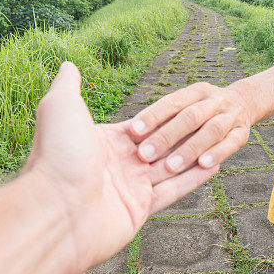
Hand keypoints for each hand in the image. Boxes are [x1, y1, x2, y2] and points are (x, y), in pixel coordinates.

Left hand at [22, 63, 218, 273]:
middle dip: (181, 135)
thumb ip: (69, 85)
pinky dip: (193, 179)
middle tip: (209, 120)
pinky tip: (214, 165)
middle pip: (158, 145)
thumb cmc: (58, 154)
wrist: (55, 210)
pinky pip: (173, 191)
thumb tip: (67, 64)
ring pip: (169, 167)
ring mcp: (128, 188)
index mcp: (103, 141)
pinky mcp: (140, 210)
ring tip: (218, 140)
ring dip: (192, 154)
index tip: (186, 103)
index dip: (162, 116)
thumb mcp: (61, 108)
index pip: (140, 125)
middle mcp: (117, 164)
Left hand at [128, 82, 252, 178]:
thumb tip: (129, 134)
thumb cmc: (201, 111)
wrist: (244, 103)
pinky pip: (231, 144)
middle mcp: (214, 100)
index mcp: (196, 91)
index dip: (153, 115)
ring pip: (211, 131)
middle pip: (190, 117)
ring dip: (190, 149)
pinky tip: (203, 166)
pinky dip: (217, 154)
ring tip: (171, 167)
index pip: (172, 102)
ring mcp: (231, 116)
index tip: (133, 131)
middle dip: (167, 136)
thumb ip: (166, 117)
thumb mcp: (188, 105)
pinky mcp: (242, 134)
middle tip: (145, 154)